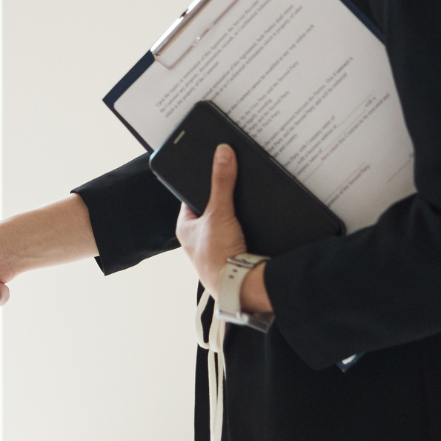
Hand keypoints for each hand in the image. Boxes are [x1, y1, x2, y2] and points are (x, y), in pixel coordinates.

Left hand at [175, 144, 270, 313]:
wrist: (239, 288)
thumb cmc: (218, 256)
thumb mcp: (219, 212)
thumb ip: (222, 182)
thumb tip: (222, 152)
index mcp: (185, 227)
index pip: (191, 196)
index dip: (203, 182)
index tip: (215, 166)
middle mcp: (198, 238)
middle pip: (211, 207)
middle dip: (224, 196)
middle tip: (236, 178)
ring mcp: (215, 247)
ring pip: (226, 220)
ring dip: (237, 212)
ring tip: (248, 196)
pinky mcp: (233, 254)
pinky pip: (239, 233)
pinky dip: (246, 225)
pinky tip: (255, 218)